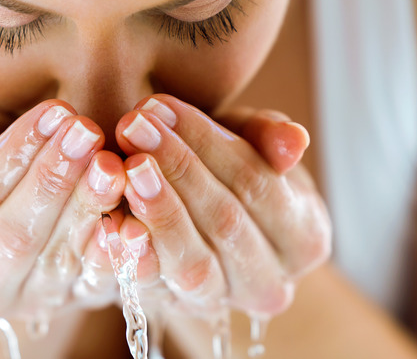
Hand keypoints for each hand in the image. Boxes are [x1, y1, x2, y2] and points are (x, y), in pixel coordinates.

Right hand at [0, 101, 126, 332]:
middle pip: (15, 237)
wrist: (22, 194)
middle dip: (52, 180)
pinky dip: (118, 251)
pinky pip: (100, 282)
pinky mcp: (78, 303)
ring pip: (60, 259)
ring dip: (89, 207)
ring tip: (112, 161)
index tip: (50, 113)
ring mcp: (30, 305)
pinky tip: (133, 217)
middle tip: (86, 132)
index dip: (11, 157)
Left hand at [110, 94, 330, 316]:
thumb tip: (294, 140)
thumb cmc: (228, 173)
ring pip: (193, 263)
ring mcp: (220, 303)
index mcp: (304, 238)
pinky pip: (152, 289)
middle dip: (177, 168)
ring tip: (126, 168)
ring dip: (158, 211)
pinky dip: (133, 255)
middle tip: (133, 126)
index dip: (208, 143)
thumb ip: (269, 137)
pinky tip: (112, 222)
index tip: (161, 106)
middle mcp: (269, 284)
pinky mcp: (173, 310)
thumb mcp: (251, 144)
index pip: (258, 184)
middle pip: (225, 222)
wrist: (197, 224)